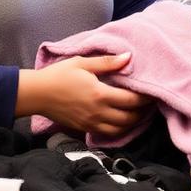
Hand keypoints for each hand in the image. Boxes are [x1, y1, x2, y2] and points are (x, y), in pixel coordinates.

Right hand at [19, 53, 147, 138]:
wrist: (36, 94)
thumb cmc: (59, 75)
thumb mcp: (83, 63)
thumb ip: (108, 63)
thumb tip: (129, 57)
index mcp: (100, 94)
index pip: (132, 100)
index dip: (146, 98)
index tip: (153, 92)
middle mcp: (98, 112)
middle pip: (129, 118)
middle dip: (143, 112)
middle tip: (150, 104)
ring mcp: (91, 122)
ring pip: (120, 129)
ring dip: (133, 123)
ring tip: (139, 113)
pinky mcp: (84, 128)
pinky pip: (107, 133)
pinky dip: (119, 130)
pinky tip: (122, 121)